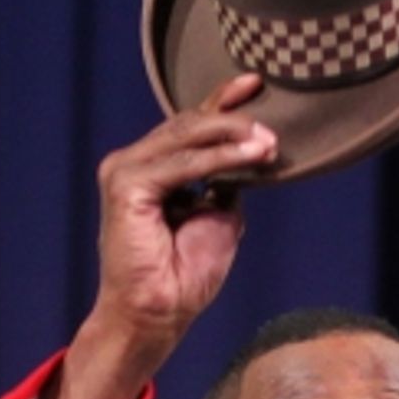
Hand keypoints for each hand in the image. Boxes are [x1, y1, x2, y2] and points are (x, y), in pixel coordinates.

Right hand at [45, 77, 277, 398]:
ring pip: (186, 138)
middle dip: (233, 120)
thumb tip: (250, 156)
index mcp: (152, 169)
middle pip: (188, 124)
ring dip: (232, 137)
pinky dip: (219, 159)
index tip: (256, 84)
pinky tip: (249, 156)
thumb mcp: (218, 218)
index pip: (190, 126)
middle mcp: (134, 163)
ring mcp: (125, 171)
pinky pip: (182, 164)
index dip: (222, 102)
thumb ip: (226, 184)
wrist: (158, 314)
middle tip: (272, 128)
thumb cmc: (184, 276)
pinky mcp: (125, 186)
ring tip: (268, 142)